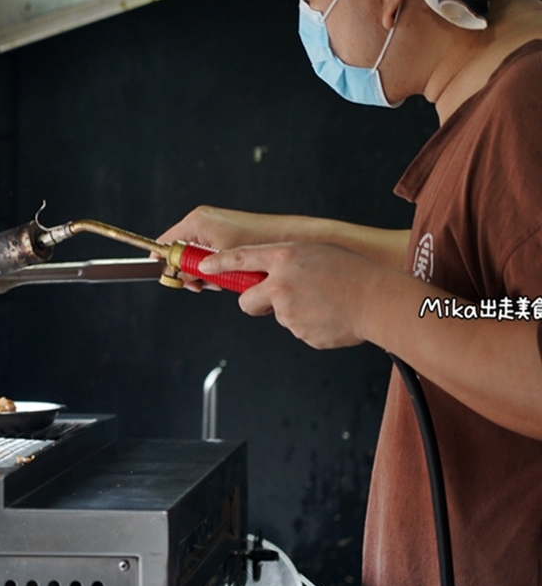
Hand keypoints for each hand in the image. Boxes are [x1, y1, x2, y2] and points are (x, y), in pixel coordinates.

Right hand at [154, 206, 291, 290]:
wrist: (289, 236)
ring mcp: (214, 225)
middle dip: (190, 271)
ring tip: (221, 280)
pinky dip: (216, 266)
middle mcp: (202, 220)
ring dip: (205, 272)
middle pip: (180, 251)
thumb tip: (179, 276)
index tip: (170, 277)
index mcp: (196, 222)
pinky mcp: (225, 232)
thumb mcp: (220, 262)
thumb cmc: (259, 242)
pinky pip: (209, 252)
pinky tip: (229, 275)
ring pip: (195, 254)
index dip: (165, 262)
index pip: (165, 242)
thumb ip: (194, 269)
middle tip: (202, 285)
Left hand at [197, 242, 382, 348]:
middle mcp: (281, 283)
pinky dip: (310, 324)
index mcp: (286, 257)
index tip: (203, 267)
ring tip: (324, 302)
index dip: (218, 263)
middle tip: (274, 300)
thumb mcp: (317, 252)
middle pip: (246, 301)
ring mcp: (289, 311)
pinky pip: (298, 329)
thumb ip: (287, 262)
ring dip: (294, 311)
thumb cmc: (355, 274)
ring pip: (278, 316)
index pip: (240, 258)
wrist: (381, 302)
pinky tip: (330, 315)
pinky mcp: (300, 333)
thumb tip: (267, 276)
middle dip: (254, 303)